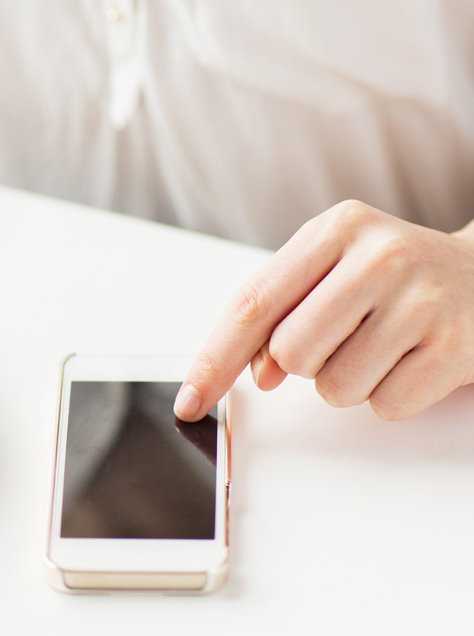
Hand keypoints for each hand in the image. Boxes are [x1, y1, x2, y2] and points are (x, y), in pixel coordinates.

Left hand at [176, 200, 473, 421]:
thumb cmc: (394, 277)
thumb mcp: (332, 270)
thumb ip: (279, 312)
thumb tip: (254, 371)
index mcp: (336, 229)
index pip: (253, 304)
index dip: (214, 360)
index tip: (189, 400)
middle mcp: (381, 255)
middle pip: (291, 353)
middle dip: (304, 365)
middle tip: (342, 339)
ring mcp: (424, 299)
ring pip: (335, 387)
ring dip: (348, 382)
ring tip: (382, 346)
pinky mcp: (457, 346)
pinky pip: (386, 405)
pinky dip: (390, 395)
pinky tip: (413, 359)